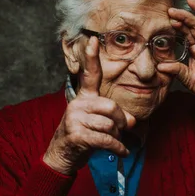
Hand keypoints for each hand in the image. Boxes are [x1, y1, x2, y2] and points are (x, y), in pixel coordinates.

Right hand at [43, 36, 136, 174]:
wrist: (62, 155)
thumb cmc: (83, 136)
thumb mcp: (99, 123)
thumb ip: (116, 117)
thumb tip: (131, 121)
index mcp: (84, 97)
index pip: (89, 75)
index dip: (91, 57)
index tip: (93, 39)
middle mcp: (78, 104)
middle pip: (111, 106)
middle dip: (121, 121)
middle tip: (122, 130)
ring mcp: (74, 119)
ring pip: (109, 125)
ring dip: (117, 137)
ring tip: (113, 142)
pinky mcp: (76, 135)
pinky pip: (105, 140)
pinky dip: (118, 148)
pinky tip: (123, 152)